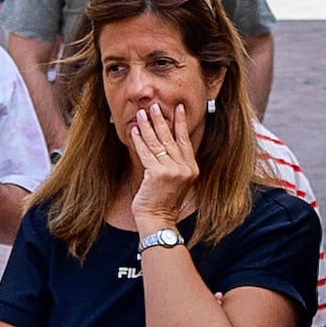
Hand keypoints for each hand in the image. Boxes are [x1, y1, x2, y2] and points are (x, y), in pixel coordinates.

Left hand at [116, 91, 202, 230]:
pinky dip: (138, 141)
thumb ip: (175, 164)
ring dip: (147, 126)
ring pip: (157, 143)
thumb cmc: (164, 203)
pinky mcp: (157, 174)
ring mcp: (172, 171)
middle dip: (161, 120)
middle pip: (170, 138)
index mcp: (191, 169)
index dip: (181, 123)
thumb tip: (164, 143)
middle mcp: (184, 168)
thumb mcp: (177, 182)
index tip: (178, 108)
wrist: (159, 220)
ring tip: (141, 113)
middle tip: (154, 106)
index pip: (185, 141)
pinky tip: (134, 130)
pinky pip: (146, 153)